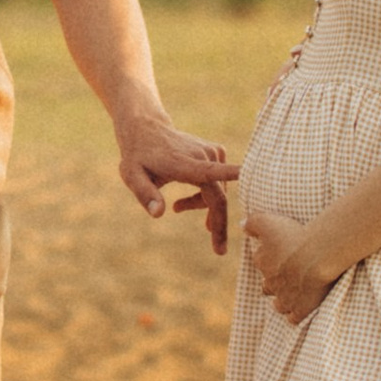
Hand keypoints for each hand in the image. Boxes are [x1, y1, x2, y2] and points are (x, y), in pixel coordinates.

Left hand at [115, 107, 235, 254]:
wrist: (147, 129)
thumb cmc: (138, 156)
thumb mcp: (131, 175)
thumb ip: (145, 195)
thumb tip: (159, 214)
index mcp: (185, 163)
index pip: (211, 171)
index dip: (231, 174)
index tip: (249, 174)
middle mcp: (203, 156)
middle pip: (218, 197)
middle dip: (219, 224)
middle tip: (219, 250)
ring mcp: (212, 152)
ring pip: (217, 191)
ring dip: (202, 206)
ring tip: (178, 208)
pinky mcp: (216, 151)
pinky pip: (217, 182)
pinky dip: (206, 194)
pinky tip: (189, 198)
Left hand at [244, 206, 336, 323]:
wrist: (316, 256)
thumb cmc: (294, 236)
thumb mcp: (268, 221)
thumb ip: (252, 222)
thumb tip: (241, 225)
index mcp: (263, 262)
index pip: (261, 262)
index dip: (269, 259)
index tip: (280, 254)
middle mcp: (271, 283)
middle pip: (268, 286)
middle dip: (275, 282)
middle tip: (289, 274)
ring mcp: (285, 298)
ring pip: (279, 304)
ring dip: (284, 300)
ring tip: (294, 294)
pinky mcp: (300, 309)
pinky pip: (294, 318)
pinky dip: (296, 314)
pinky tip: (302, 308)